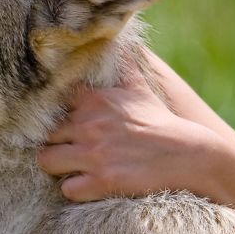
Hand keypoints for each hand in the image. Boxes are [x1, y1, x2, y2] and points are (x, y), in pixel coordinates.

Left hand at [38, 68, 216, 201]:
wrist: (188, 156)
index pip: (51, 104)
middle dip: (56, 143)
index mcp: (95, 100)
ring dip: (58, 167)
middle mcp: (89, 125)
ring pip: (46, 160)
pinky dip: (75, 189)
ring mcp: (94, 154)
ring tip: (73, 168)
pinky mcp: (102, 181)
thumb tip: (123, 44)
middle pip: (45, 135)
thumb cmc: (161, 122)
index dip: (57, 117)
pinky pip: (67, 188)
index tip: (66, 124)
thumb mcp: (141, 89)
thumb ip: (124, 68)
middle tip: (70, 150)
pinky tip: (88, 185)